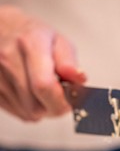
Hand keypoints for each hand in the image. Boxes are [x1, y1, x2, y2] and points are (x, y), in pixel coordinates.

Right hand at [0, 6, 85, 120]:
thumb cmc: (34, 36)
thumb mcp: (58, 41)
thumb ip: (70, 62)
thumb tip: (79, 79)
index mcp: (30, 44)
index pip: (45, 86)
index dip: (62, 101)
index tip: (71, 99)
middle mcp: (8, 59)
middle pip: (36, 106)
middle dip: (55, 107)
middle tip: (60, 95)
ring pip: (28, 113)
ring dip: (43, 110)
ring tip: (44, 91)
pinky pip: (18, 113)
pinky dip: (29, 110)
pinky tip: (31, 94)